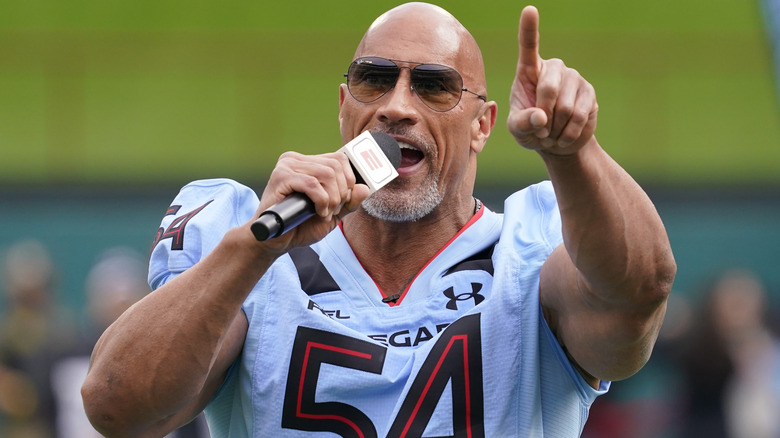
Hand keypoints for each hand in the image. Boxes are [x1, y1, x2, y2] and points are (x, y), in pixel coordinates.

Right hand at [250, 151, 370, 252]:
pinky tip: (317, 212)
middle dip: (341, 193)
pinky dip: (321, 201)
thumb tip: (365, 188)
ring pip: (327, 174)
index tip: (344, 201)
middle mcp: (296, 159)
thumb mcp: (332, 214)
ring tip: (323, 213)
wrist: (275, 242)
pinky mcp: (280, 177)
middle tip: (332, 211)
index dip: (349, 181)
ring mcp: (287, 166)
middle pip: (336, 166)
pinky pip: (312, 184)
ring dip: (332, 199)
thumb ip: (349, 202)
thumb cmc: (300, 226)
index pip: (340, 159)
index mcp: (308, 163)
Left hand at [507, 6, 597, 155]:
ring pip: (565, 106)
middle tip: (540, 130)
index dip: (529, 28)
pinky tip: (563, 136)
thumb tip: (541, 117)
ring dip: (555, 128)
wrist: (556, 143)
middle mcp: (553, 69)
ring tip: (551, 133)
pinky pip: (579, 116)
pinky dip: (568, 133)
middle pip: (548, 88)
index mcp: (529, 71)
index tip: (529, 9)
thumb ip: (522, 123)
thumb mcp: (518, 130)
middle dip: (542, 115)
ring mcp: (574, 78)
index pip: (528, 46)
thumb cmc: (531, 130)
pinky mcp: (589, 93)